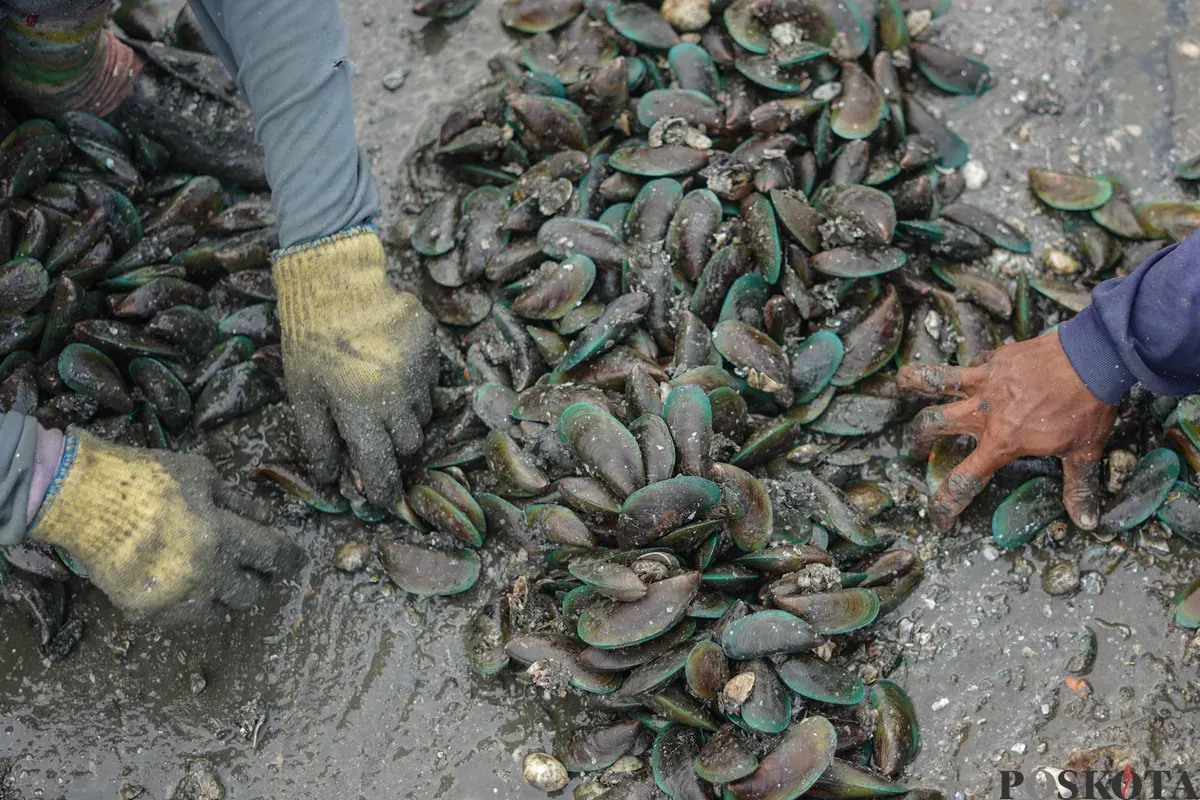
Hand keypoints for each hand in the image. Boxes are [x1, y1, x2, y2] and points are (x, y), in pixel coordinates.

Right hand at [29, 430, 304, 623]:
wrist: (80, 498)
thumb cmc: (145, 478)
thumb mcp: (201, 475)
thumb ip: (238, 502)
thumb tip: (266, 521)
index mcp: (220, 536)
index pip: (272, 555)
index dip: (288, 557)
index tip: (296, 558)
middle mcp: (202, 574)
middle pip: (250, 593)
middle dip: (259, 581)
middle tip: (257, 571)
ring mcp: (172, 597)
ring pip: (218, 612)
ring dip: (225, 597)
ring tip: (221, 580)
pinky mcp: (144, 612)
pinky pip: (182, 618)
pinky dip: (190, 605)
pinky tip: (186, 586)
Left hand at [274, 227, 437, 505]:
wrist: (336, 283)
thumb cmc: (310, 342)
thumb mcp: (302, 394)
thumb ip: (319, 440)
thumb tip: (332, 478)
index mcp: (361, 410)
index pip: (380, 467)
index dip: (381, 488)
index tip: (380, 498)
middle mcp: (397, 395)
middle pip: (410, 445)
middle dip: (393, 446)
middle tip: (374, 431)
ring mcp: (419, 371)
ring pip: (423, 414)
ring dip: (404, 415)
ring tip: (380, 393)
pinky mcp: (431, 348)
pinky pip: (430, 382)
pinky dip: (413, 385)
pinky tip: (391, 367)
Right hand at [896, 331, 1116, 531]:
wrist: (1095, 357)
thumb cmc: (1087, 407)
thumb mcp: (1084, 452)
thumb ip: (1078, 487)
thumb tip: (1088, 522)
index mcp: (1002, 442)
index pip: (963, 481)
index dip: (946, 504)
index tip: (939, 518)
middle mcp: (983, 413)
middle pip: (930, 425)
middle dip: (917, 439)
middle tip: (918, 447)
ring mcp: (985, 382)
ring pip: (932, 380)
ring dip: (913, 381)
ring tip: (903, 384)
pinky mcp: (994, 359)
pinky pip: (971, 365)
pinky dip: (968, 371)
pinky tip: (976, 374)